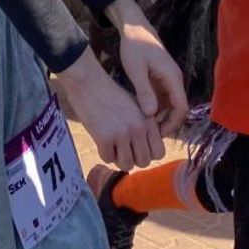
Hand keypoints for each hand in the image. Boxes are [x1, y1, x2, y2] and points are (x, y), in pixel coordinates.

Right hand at [56, 48, 165, 170]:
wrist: (88, 83)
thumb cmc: (111, 95)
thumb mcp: (136, 107)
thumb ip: (145, 127)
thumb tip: (148, 151)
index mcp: (149, 120)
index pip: (159, 153)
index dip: (148, 153)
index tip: (137, 147)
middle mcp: (138, 128)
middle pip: (144, 162)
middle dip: (133, 159)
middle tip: (123, 148)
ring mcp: (122, 133)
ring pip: (127, 165)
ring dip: (119, 159)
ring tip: (113, 146)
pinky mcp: (104, 138)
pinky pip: (108, 159)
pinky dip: (104, 153)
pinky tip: (101, 140)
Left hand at [107, 0, 188, 133]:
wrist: (135, 27)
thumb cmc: (135, 46)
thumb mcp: (136, 69)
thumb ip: (144, 91)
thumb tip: (151, 114)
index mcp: (172, 78)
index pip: (181, 107)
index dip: (172, 124)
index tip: (157, 134)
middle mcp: (174, 80)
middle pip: (178, 109)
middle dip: (167, 124)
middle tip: (150, 136)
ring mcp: (168, 80)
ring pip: (170, 105)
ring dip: (161, 117)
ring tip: (145, 130)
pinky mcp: (161, 79)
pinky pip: (163, 99)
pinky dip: (156, 109)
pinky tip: (142, 116)